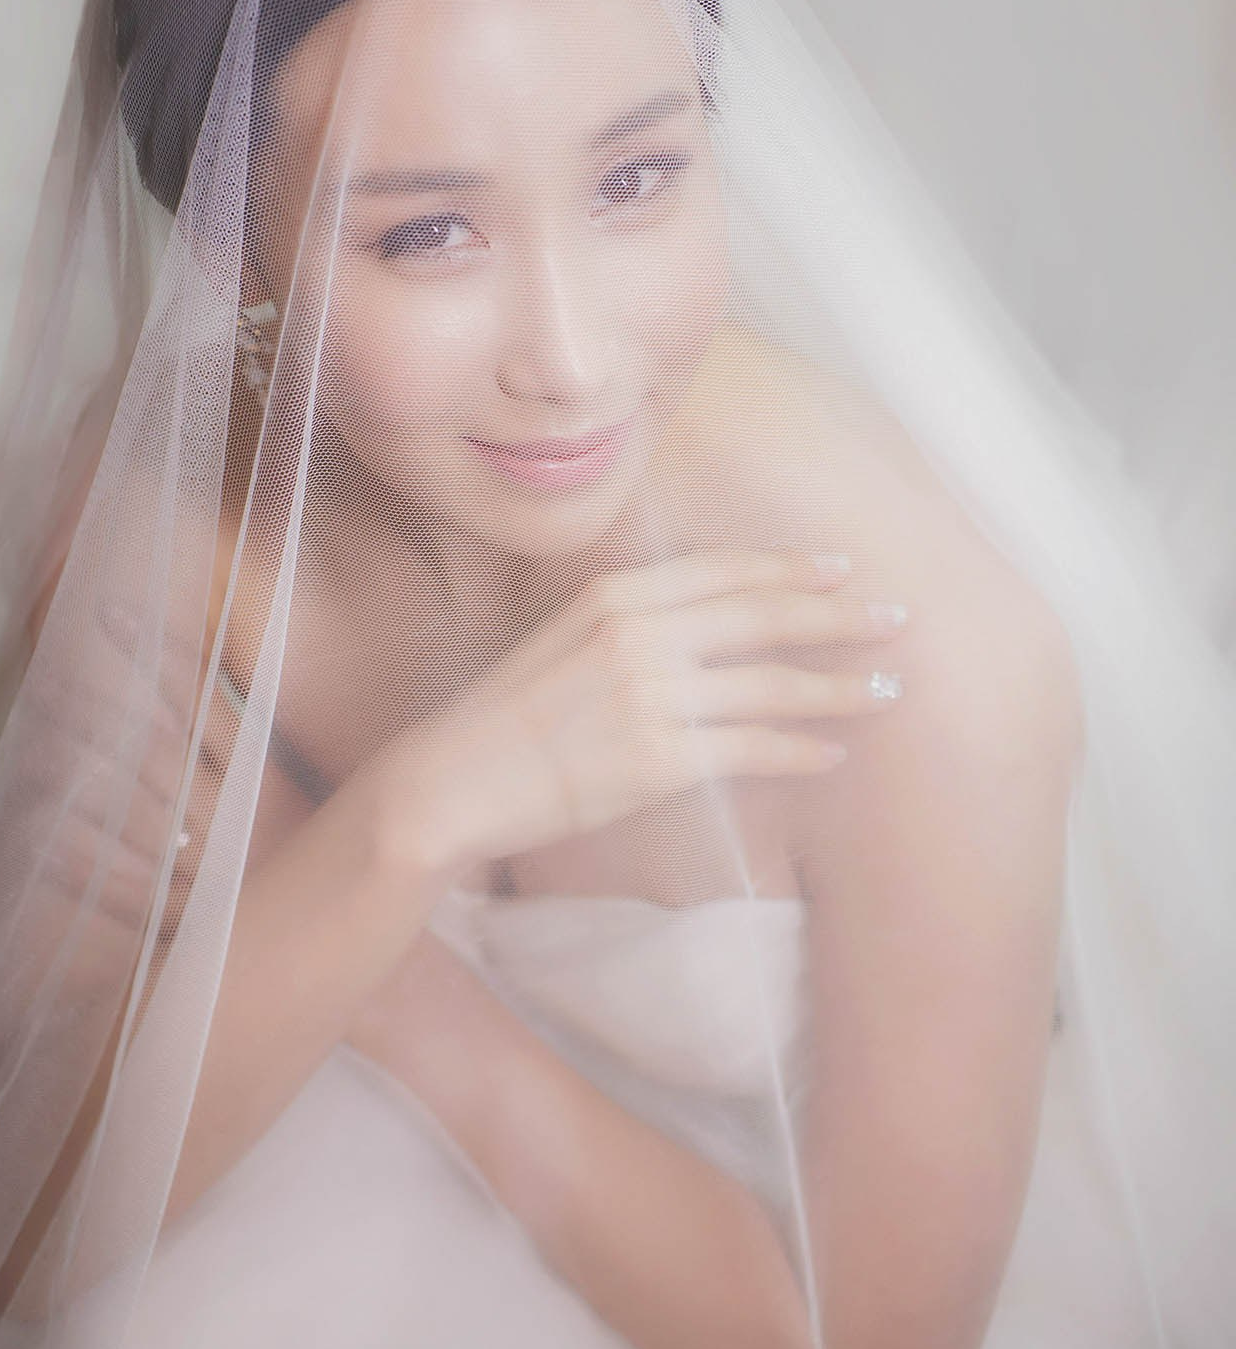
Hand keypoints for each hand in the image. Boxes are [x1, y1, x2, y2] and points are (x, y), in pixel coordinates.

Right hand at [370, 550, 907, 881]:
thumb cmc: (507, 718)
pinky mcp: (656, 758)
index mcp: (615, 598)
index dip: (792, 568)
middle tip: (897, 619)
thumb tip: (701, 627)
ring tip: (885, 690)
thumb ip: (630, 625)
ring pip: (771, 684)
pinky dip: (799, 750)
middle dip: (839, 616)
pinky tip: (832, 754)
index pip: (725, 571)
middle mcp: (637, 635)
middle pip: (763, 615)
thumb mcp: (563, 643)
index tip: (844, 568)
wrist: (452, 781)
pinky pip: (750, 748)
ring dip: (838, 688)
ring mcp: (648, 695)